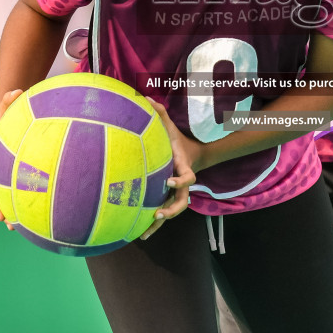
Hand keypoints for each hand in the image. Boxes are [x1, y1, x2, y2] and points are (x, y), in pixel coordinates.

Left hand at [139, 100, 198, 240]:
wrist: (192, 154)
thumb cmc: (176, 139)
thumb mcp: (170, 126)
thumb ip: (160, 113)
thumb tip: (144, 97)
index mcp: (183, 166)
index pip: (188, 176)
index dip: (181, 180)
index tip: (169, 181)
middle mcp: (182, 183)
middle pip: (183, 201)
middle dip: (171, 208)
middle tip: (157, 212)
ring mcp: (176, 193)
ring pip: (173, 211)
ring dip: (161, 222)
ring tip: (146, 231)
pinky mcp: (168, 198)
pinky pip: (163, 214)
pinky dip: (154, 226)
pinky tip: (140, 235)